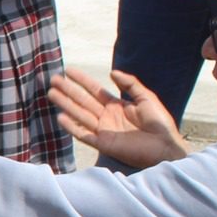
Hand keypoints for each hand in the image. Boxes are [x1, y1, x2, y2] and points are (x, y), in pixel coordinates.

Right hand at [49, 68, 188, 170]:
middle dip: (68, 90)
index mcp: (116, 105)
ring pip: (79, 115)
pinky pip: (83, 134)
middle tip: (53, 80)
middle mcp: (106, 117)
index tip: (68, 70)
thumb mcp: (146, 97)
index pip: (94, 90)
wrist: (165, 146)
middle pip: (82, 101)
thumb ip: (130, 83)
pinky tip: (60, 117)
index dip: (81, 80)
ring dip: (65, 104)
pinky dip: (71, 127)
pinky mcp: (103, 144)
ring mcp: (103, 130)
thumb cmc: (159, 123)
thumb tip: (112, 72)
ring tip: (51, 93)